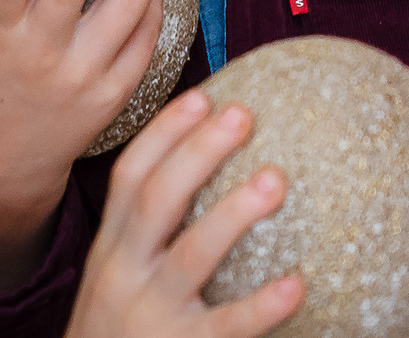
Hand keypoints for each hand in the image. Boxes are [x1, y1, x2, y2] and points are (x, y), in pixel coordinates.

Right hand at [66, 90, 303, 337]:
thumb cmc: (118, 335)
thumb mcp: (118, 282)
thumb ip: (150, 238)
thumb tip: (210, 179)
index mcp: (111, 251)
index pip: (129, 178)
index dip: (164, 134)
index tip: (203, 95)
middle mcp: (123, 276)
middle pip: (155, 200)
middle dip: (196, 153)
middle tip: (244, 115)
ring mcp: (149, 316)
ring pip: (190, 255)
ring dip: (233, 214)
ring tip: (276, 179)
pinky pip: (225, 328)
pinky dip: (260, 306)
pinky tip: (298, 285)